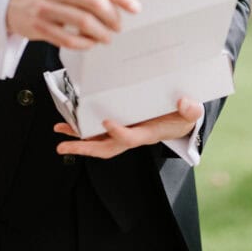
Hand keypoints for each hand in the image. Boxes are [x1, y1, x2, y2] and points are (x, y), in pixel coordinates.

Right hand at [6, 0, 139, 49]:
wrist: (10, 1)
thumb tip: (119, 2)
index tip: (134, 8)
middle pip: (94, 2)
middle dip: (112, 17)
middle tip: (118, 26)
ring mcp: (46, 7)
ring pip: (84, 22)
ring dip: (101, 33)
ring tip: (106, 37)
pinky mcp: (39, 27)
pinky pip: (69, 40)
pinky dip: (85, 44)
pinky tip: (89, 43)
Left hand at [53, 97, 202, 159]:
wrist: (182, 118)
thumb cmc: (184, 115)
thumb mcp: (192, 113)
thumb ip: (190, 110)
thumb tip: (184, 103)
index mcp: (149, 134)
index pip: (130, 138)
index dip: (118, 133)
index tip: (106, 121)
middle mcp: (133, 135)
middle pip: (107, 147)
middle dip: (85, 147)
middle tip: (63, 145)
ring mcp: (126, 131)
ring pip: (99, 140)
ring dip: (79, 137)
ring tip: (60, 130)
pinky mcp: (122, 124)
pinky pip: (100, 130)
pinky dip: (84, 127)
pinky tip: (70, 121)